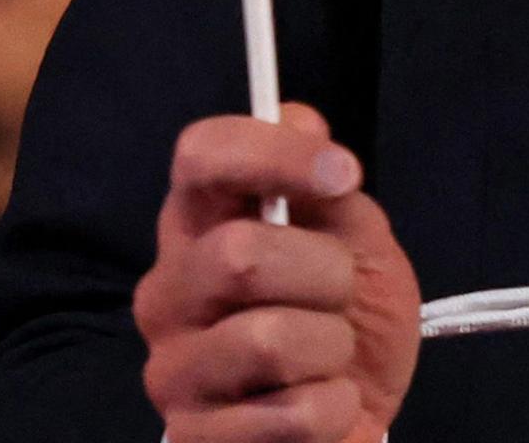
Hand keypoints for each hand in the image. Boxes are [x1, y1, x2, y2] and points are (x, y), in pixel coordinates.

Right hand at [135, 102, 421, 442]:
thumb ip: (326, 187)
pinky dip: (333, 405)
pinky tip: (322, 404)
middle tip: (338, 296)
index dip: (274, 153)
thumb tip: (297, 117)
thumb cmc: (351, 319)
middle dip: (325, 273)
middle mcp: (169, 292)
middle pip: (238, 254)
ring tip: (327, 356)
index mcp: (202, 228)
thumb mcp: (357, 242)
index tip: (342, 175)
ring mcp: (171, 369)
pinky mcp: (191, 437)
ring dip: (331, 347)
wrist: (359, 413)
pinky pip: (289, 413)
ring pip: (266, 338)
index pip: (201, 157)